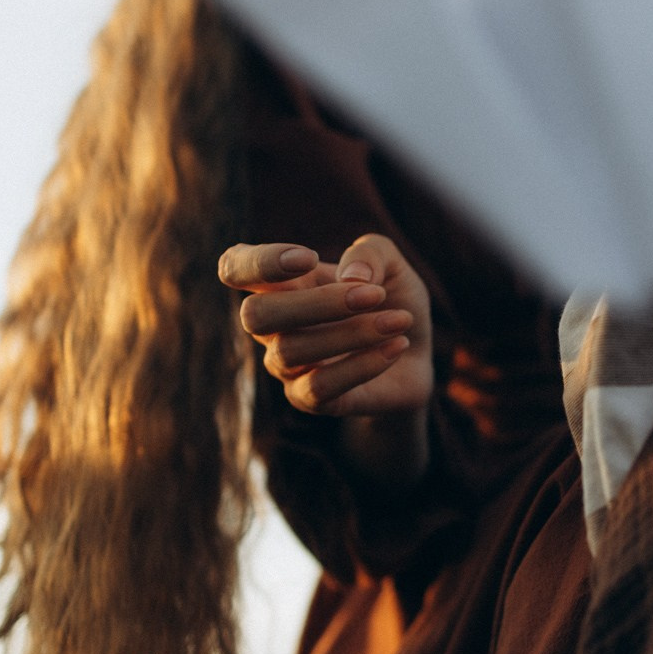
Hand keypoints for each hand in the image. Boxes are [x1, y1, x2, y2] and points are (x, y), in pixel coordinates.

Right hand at [218, 235, 432, 418]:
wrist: (417, 354)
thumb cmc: (391, 300)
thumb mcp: (391, 264)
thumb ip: (371, 253)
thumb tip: (351, 277)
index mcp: (280, 283)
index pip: (235, 267)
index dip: (259, 262)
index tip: (309, 258)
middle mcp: (272, 326)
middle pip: (255, 315)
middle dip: (316, 303)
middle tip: (374, 295)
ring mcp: (286, 366)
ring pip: (290, 350)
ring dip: (352, 332)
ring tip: (400, 319)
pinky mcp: (308, 400)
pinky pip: (319, 387)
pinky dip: (362, 364)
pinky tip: (397, 345)